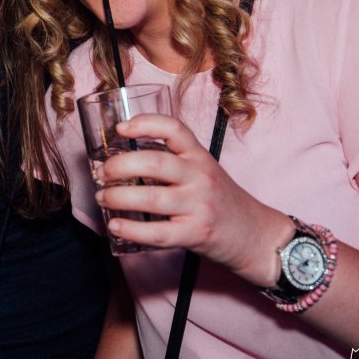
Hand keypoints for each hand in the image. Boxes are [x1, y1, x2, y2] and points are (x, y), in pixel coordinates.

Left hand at [96, 113, 292, 286]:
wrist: (256, 235)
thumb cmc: (221, 201)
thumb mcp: (204, 171)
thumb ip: (173, 163)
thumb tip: (122, 161)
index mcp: (200, 156)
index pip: (174, 128)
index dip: (145, 123)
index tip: (121, 129)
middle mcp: (200, 176)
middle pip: (155, 162)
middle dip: (120, 165)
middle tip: (102, 172)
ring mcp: (199, 206)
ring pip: (151, 198)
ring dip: (118, 198)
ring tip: (103, 197)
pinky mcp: (196, 234)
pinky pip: (157, 233)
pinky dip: (131, 229)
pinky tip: (115, 225)